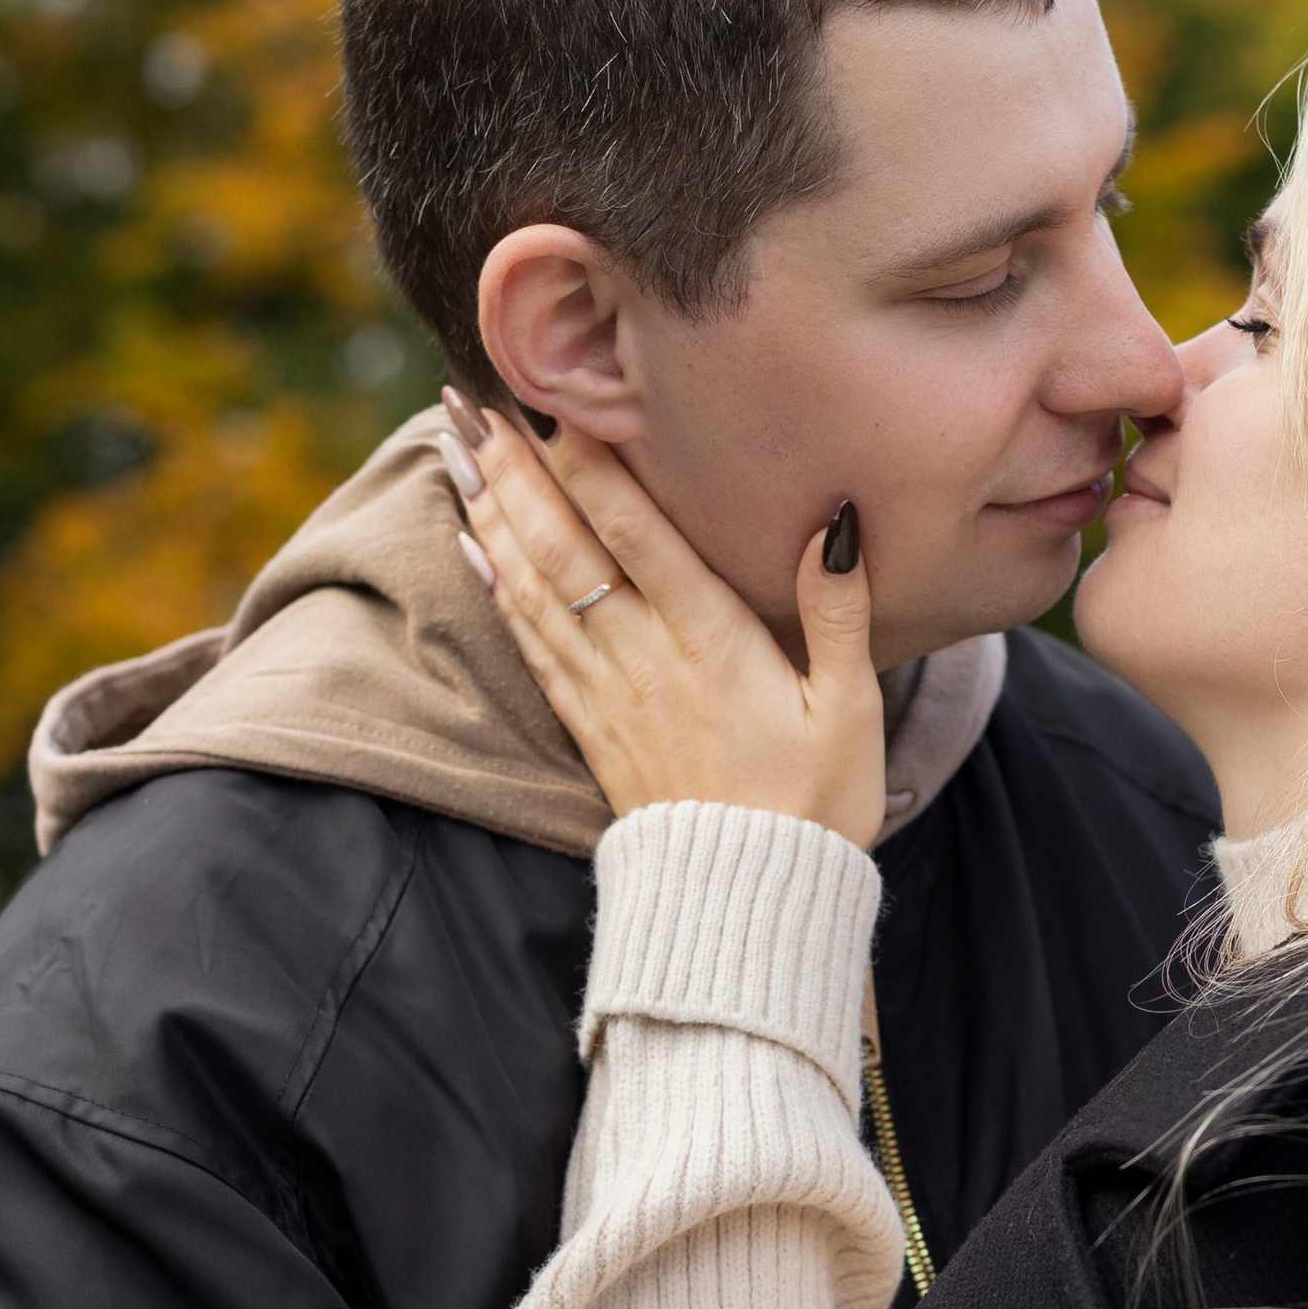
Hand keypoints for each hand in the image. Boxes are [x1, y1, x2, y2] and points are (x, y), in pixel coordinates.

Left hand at [439, 391, 886, 850]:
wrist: (747, 906)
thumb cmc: (815, 806)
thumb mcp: (851, 708)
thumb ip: (838, 610)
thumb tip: (835, 520)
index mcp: (711, 643)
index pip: (635, 534)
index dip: (589, 466)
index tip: (549, 402)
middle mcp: (644, 658)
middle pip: (565, 548)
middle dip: (515, 472)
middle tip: (468, 403)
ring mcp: (607, 694)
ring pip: (533, 588)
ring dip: (491, 515)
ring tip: (456, 449)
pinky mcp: (590, 729)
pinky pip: (530, 645)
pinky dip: (495, 589)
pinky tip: (471, 547)